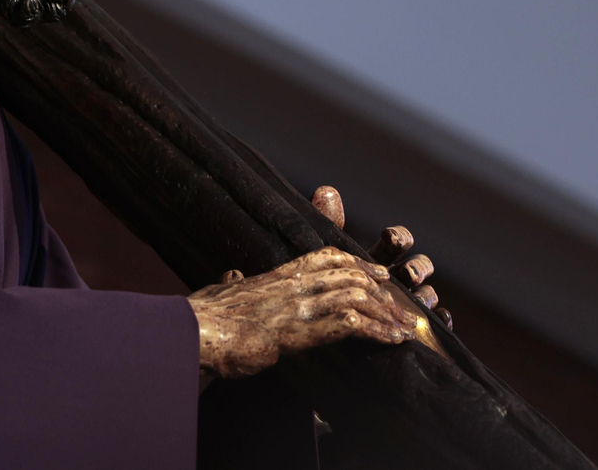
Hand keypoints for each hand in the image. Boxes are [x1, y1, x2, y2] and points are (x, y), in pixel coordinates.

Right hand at [187, 247, 418, 378]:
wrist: (194, 332)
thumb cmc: (202, 317)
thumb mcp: (221, 290)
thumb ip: (233, 282)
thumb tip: (232, 273)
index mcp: (277, 275)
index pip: (327, 257)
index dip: (358, 263)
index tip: (380, 273)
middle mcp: (293, 284)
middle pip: (350, 276)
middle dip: (382, 292)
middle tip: (402, 308)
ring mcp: (298, 305)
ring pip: (357, 296)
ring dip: (386, 314)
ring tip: (403, 329)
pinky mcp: (300, 331)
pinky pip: (350, 324)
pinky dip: (377, 330)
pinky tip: (392, 341)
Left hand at [313, 186, 451, 331]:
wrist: (326, 326)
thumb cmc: (329, 288)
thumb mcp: (326, 258)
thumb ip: (329, 226)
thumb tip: (325, 190)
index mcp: (380, 259)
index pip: (398, 242)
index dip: (399, 237)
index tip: (390, 237)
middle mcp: (398, 281)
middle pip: (419, 267)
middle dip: (417, 267)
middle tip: (407, 272)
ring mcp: (407, 305)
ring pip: (428, 294)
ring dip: (427, 293)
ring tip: (419, 297)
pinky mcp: (412, 330)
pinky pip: (436, 325)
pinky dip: (442, 319)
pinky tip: (441, 317)